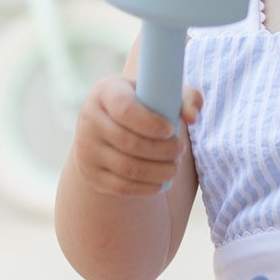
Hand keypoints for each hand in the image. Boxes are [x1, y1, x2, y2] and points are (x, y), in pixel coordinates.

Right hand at [71, 77, 200, 199]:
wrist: (110, 129)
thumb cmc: (144, 107)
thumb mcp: (161, 93)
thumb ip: (185, 97)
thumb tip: (192, 117)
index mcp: (106, 92)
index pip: (125, 109)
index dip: (151, 123)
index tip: (171, 130)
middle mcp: (90, 119)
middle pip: (129, 143)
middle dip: (162, 150)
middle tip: (180, 150)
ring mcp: (87, 149)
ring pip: (127, 168)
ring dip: (158, 171)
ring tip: (174, 167)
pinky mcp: (91, 174)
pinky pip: (121, 187)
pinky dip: (147, 188)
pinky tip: (162, 182)